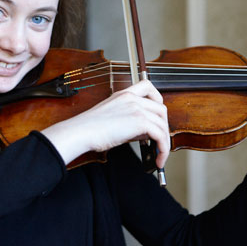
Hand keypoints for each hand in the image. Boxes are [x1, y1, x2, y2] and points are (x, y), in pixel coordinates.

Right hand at [42, 80, 169, 167]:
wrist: (81, 132)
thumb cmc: (90, 128)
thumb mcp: (113, 118)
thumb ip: (131, 121)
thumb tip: (146, 134)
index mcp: (124, 94)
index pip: (147, 87)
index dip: (157, 99)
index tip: (157, 114)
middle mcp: (132, 98)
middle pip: (161, 108)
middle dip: (164, 126)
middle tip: (160, 140)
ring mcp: (136, 108)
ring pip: (162, 123)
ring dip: (165, 141)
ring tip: (160, 155)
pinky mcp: (139, 121)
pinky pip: (160, 135)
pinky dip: (163, 149)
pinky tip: (158, 159)